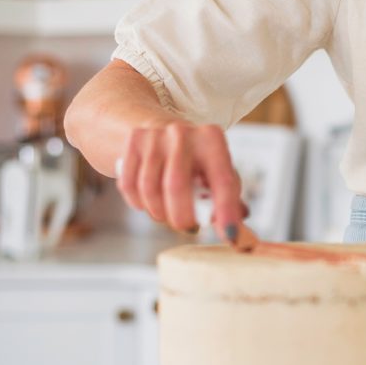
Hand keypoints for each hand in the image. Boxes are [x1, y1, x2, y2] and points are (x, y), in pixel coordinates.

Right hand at [116, 121, 247, 241]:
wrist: (160, 128)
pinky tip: (149, 203)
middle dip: (181, 217)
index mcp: (212, 139)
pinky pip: (130, 186)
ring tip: (167, 214)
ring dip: (158, 213)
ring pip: (150, 190)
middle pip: (176, 187)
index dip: (226, 211)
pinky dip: (139, 203)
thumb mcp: (217, 170)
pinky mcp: (133, 142)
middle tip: (187, 227)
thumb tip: (235, 232)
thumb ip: (228, 199)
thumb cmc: (196, 159)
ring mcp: (155, 136)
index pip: (223, 181)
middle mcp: (183, 133)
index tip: (229, 235)